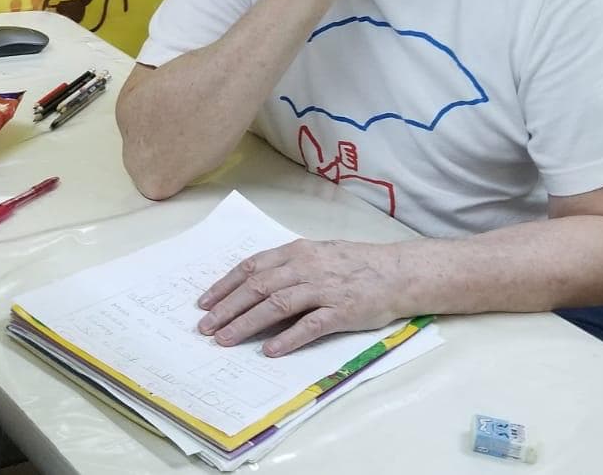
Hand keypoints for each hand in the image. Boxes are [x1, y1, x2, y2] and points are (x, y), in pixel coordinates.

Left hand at [195, 238, 405, 355]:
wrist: (398, 272)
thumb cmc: (356, 264)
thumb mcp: (318, 254)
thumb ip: (288, 267)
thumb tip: (253, 285)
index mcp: (297, 252)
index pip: (252, 267)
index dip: (225, 285)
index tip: (204, 302)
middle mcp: (306, 267)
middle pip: (258, 287)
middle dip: (227, 308)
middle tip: (206, 327)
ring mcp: (323, 289)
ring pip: (276, 305)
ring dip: (247, 323)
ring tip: (226, 340)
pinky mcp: (341, 311)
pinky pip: (309, 326)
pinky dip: (287, 338)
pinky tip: (269, 350)